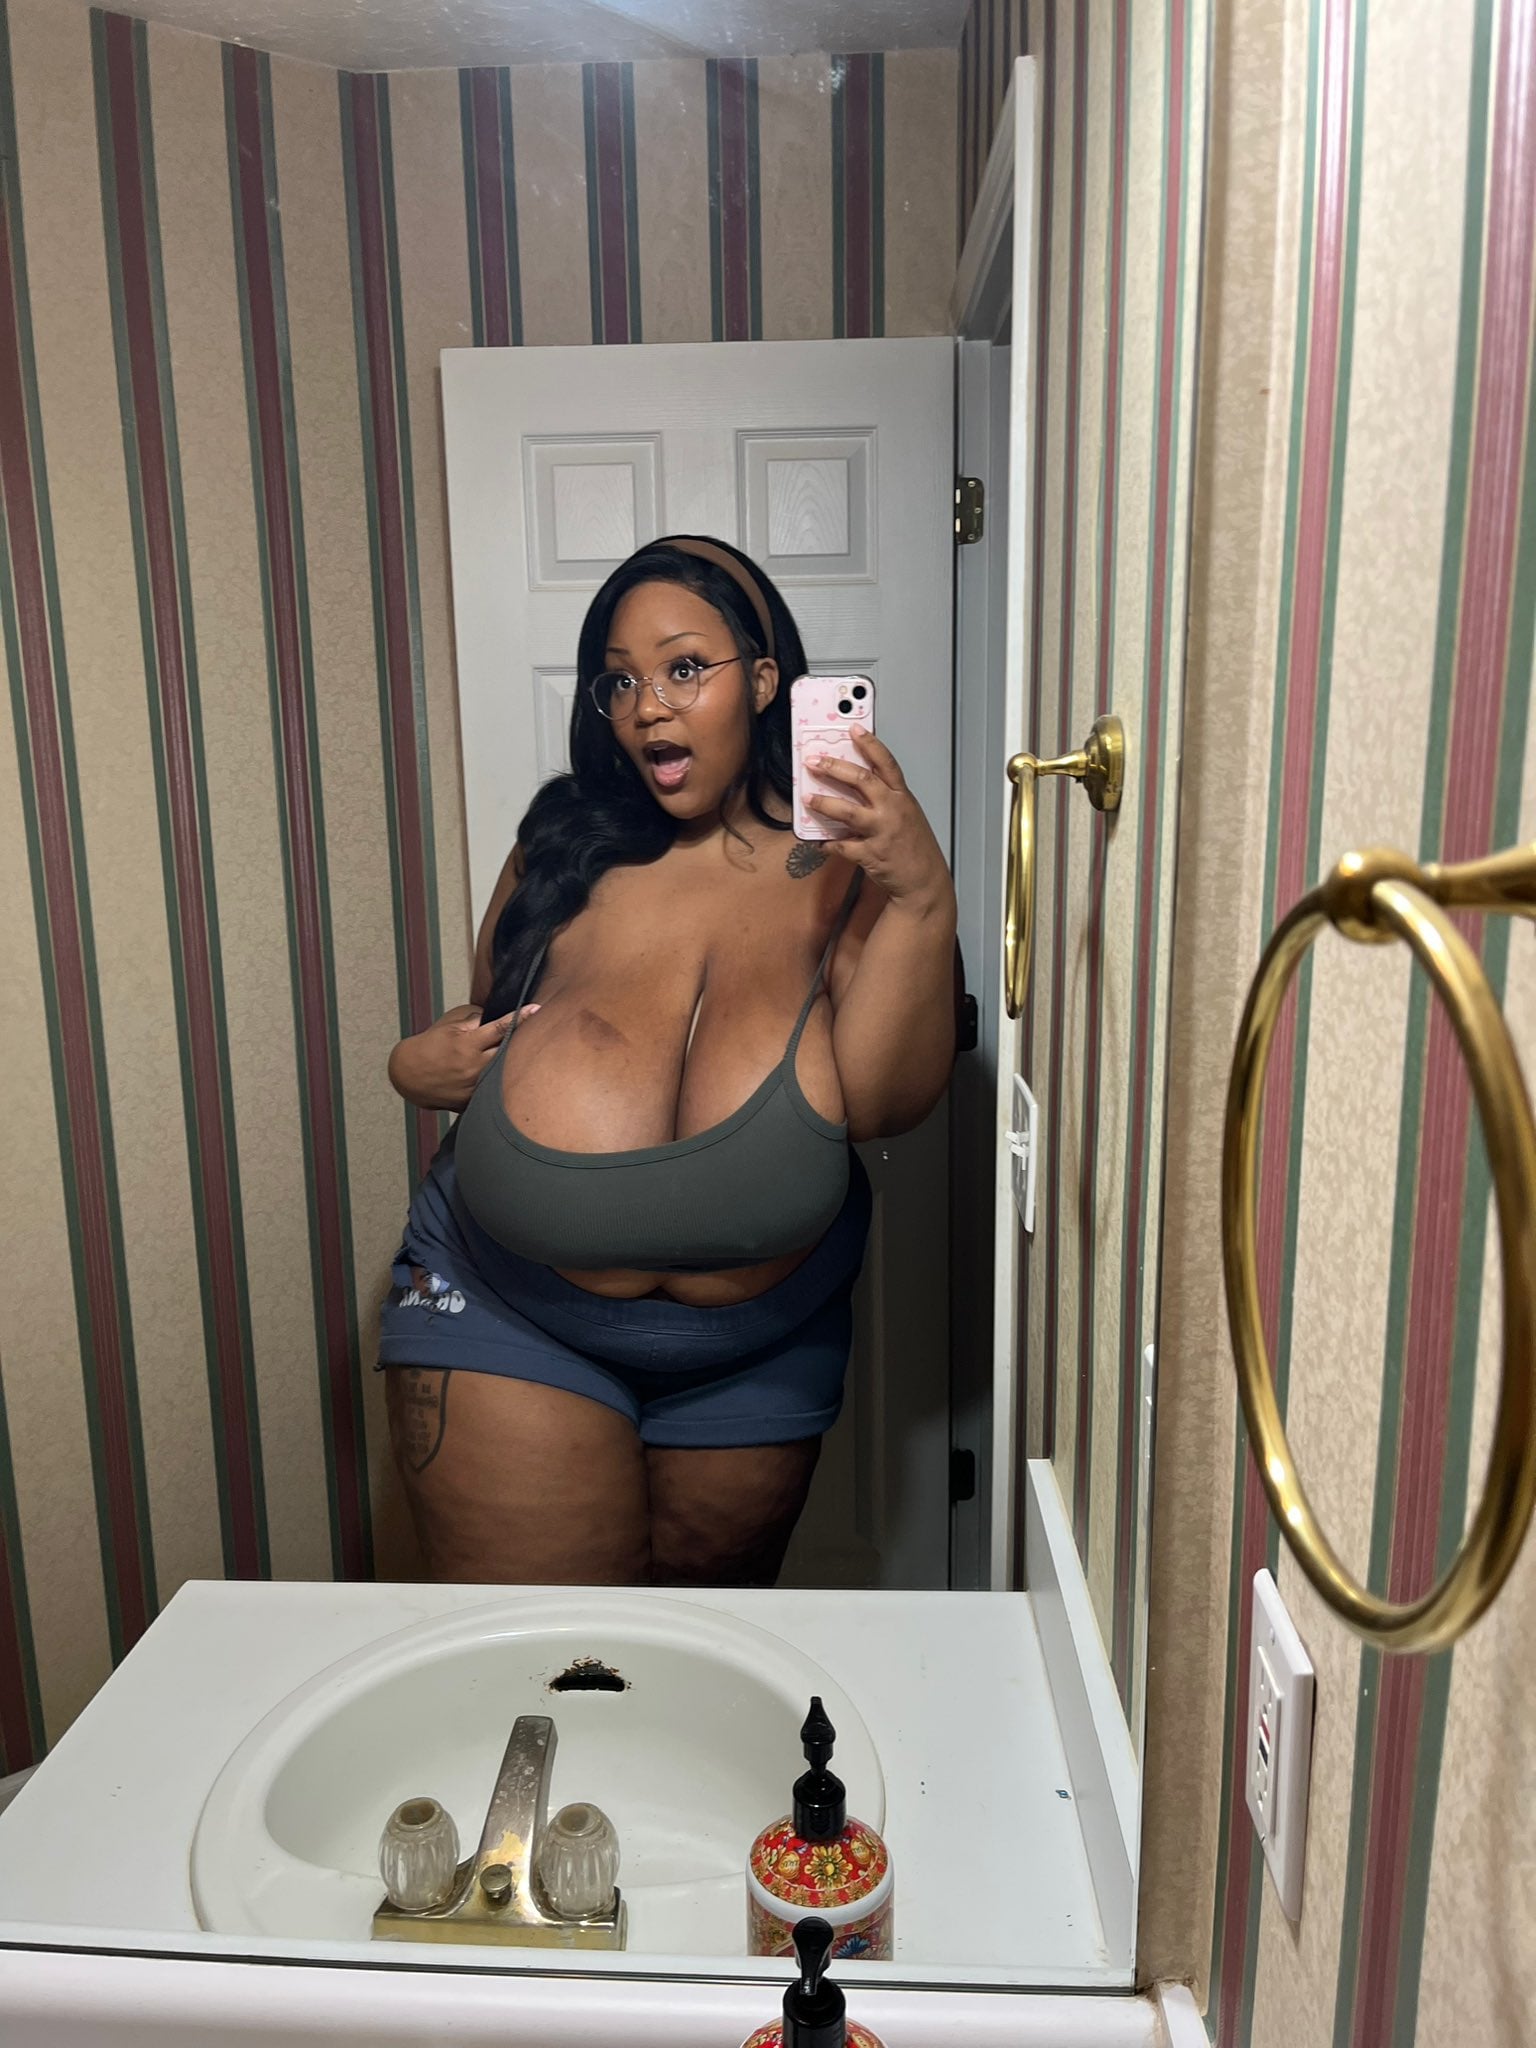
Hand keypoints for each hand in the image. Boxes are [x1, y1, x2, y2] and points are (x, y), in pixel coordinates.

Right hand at [387, 1002, 538, 1112]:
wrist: (409, 1074)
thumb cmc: (430, 1045)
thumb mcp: (450, 1024)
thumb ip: (474, 1019)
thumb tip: (495, 1017)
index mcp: (468, 1044)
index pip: (500, 1028)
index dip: (519, 1017)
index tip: (536, 1009)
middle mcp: (473, 1066)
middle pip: (508, 1053)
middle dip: (522, 1042)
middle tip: (535, 1034)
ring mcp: (474, 1086)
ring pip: (504, 1074)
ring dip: (514, 1064)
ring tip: (524, 1057)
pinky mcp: (471, 1101)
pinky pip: (493, 1092)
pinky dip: (501, 1084)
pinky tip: (507, 1080)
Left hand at [806, 730, 953, 914]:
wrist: (925, 882)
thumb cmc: (915, 848)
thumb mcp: (907, 815)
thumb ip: (886, 799)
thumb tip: (855, 784)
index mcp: (902, 797)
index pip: (885, 763)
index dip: (869, 744)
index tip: (854, 729)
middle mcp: (892, 810)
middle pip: (861, 780)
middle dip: (834, 767)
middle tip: (814, 761)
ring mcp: (882, 832)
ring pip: (847, 811)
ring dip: (824, 803)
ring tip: (807, 797)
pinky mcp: (871, 854)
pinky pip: (842, 846)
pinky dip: (828, 844)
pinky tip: (820, 842)